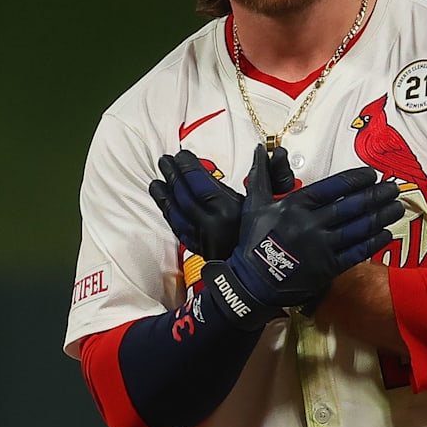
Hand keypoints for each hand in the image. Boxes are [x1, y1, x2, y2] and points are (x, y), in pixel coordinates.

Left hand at [148, 147, 295, 259]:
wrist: (266, 274)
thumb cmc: (270, 238)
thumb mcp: (269, 201)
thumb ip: (262, 173)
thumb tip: (260, 152)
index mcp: (225, 209)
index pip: (198, 182)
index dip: (187, 167)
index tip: (181, 155)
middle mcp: (209, 223)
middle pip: (183, 195)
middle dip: (172, 175)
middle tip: (164, 161)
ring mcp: (202, 237)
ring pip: (175, 212)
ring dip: (164, 195)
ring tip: (156, 182)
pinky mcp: (199, 249)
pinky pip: (178, 229)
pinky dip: (169, 216)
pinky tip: (166, 208)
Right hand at [202, 144, 402, 329]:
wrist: (252, 282)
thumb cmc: (254, 241)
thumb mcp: (255, 204)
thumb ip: (262, 174)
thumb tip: (262, 148)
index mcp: (297, 205)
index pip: (334, 187)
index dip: (356, 179)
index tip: (372, 175)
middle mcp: (312, 224)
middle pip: (352, 206)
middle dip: (376, 195)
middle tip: (393, 188)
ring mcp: (322, 247)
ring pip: (358, 228)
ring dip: (381, 217)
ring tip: (397, 207)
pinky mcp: (328, 268)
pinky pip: (356, 253)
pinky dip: (373, 243)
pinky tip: (386, 234)